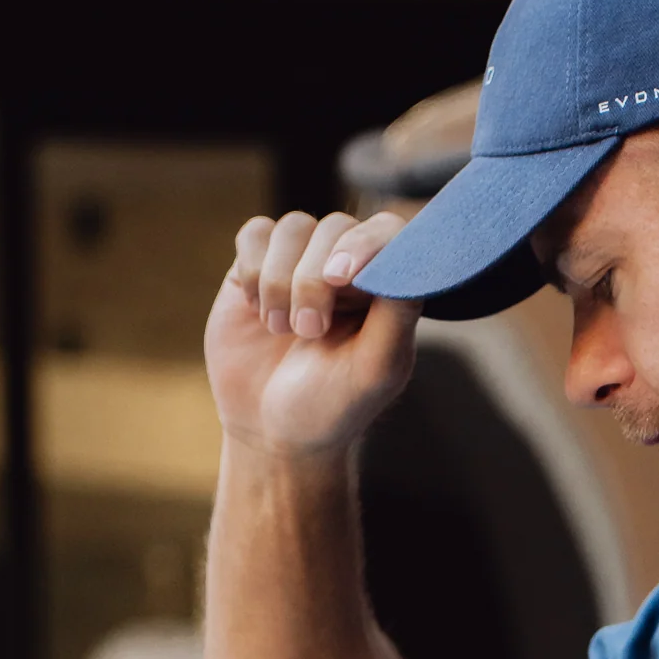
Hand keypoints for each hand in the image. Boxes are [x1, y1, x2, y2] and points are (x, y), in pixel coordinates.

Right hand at [206, 206, 419, 458]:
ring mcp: (301, 261)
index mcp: (386, 286)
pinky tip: (258, 309)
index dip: (364, 244)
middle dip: (313, 280)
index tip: (340, 279)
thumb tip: (404, 258)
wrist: (271, 431)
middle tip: (308, 332)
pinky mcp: (257, 264)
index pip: (387, 232)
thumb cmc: (334, 405)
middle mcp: (347, 266)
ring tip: (281, 329)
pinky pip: (256, 233)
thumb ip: (397, 313)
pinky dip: (254, 268)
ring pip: (294, 227)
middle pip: (335, 228)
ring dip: (281, 278)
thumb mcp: (375, 369)